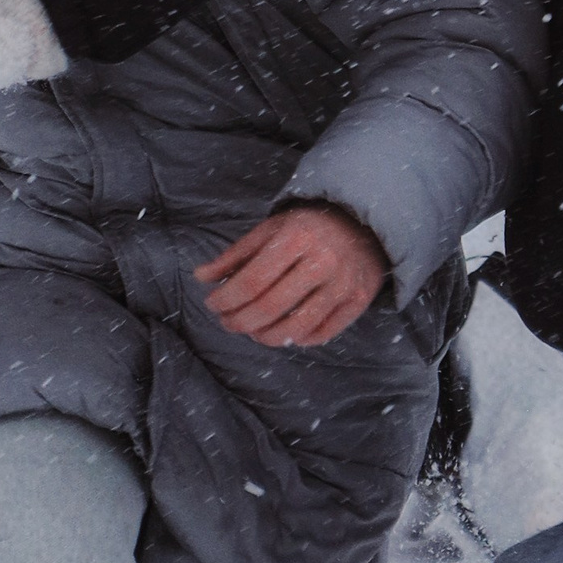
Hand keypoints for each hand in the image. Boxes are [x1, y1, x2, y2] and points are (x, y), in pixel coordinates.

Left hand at [196, 203, 388, 347]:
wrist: (361, 224)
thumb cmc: (307, 228)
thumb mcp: (269, 230)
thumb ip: (235, 255)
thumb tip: (201, 277)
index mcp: (296, 238)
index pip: (251, 281)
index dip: (226, 299)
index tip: (212, 304)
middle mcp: (322, 262)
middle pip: (270, 307)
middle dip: (240, 321)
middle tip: (227, 322)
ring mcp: (343, 284)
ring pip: (296, 327)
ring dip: (265, 336)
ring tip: (251, 330)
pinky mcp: (358, 301)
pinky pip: (321, 334)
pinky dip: (296, 339)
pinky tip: (282, 331)